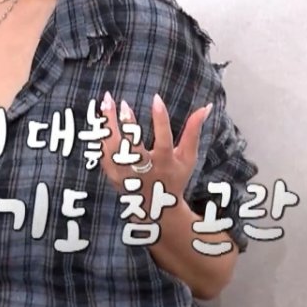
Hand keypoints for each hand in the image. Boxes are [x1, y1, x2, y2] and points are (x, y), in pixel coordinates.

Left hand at [99, 90, 211, 210]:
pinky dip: (100, 135)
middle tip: (122, 102)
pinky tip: (99, 118)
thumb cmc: (175, 178)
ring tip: (106, 102)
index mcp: (164, 164)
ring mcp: (125, 174)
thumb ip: (194, 131)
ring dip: (108, 124)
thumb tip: (206, 106)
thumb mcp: (188, 157)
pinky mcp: (112, 175)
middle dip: (127, 124)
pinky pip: (103, 153)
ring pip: (112, 147)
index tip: (156, 98)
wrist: (156, 208)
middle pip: (132, 146)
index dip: (161, 119)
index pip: (164, 140)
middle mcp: (144, 170)